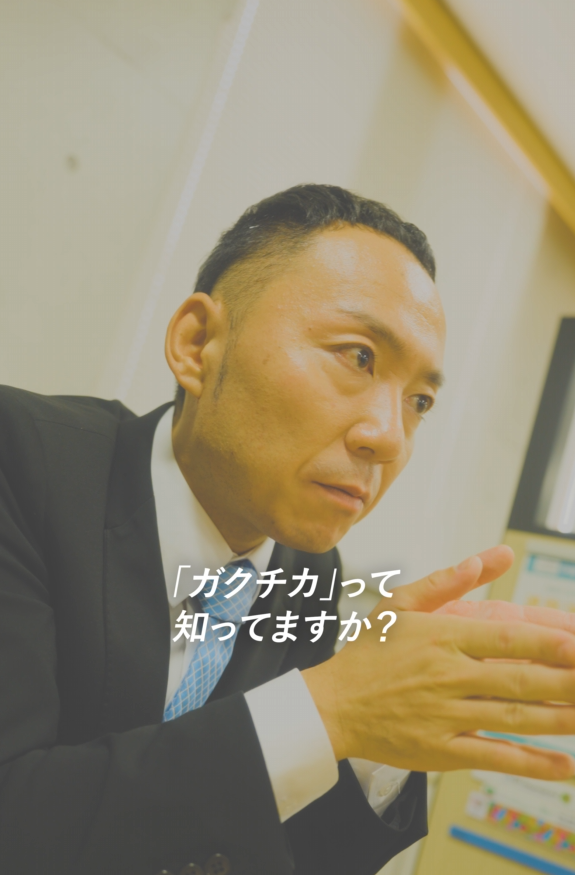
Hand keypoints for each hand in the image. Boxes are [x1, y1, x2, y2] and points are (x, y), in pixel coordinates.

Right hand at [303, 546, 574, 779]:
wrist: (331, 705)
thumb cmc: (367, 652)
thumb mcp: (399, 604)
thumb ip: (445, 581)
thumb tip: (488, 558)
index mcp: (440, 636)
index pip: (504, 638)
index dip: (547, 644)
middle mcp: (446, 676)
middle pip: (519, 680)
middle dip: (566, 681)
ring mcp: (445, 716)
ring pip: (514, 719)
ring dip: (560, 719)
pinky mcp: (441, 751)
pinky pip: (494, 757)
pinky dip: (533, 764)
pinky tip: (565, 766)